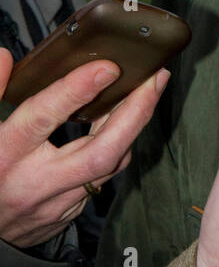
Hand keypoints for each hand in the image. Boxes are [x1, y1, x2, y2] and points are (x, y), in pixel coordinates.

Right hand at [0, 48, 169, 247]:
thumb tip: (3, 55)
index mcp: (6, 155)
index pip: (44, 118)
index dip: (76, 90)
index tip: (108, 67)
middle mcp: (36, 182)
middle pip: (99, 151)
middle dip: (134, 114)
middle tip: (155, 79)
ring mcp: (57, 202)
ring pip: (110, 166)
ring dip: (133, 127)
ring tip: (148, 90)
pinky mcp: (71, 211)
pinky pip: (104, 177)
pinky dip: (119, 146)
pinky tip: (126, 122)